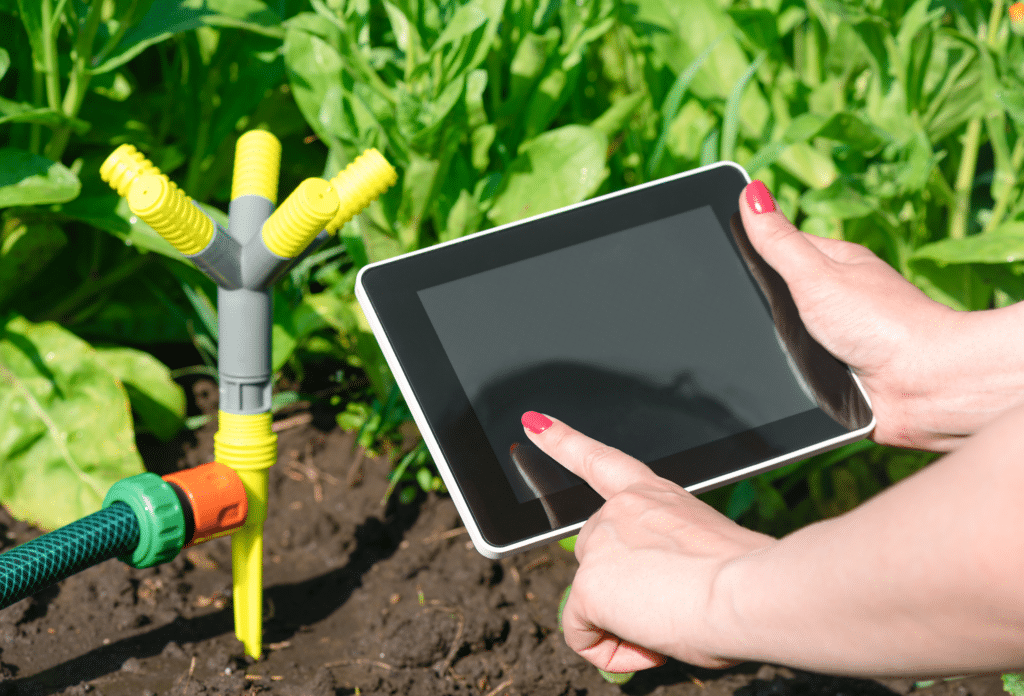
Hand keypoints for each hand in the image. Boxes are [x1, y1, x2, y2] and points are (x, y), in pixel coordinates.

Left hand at [522, 412, 773, 672]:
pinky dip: (612, 651)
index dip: (562, 440)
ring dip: (626, 625)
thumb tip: (661, 600)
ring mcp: (601, 541)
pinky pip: (583, 634)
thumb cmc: (749, 579)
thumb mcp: (707, 553)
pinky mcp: (589, 583)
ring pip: (594, 601)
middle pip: (598, 562)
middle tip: (674, 613)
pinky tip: (649, 647)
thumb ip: (671, 561)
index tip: (534, 422)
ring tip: (673, 624)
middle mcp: (621, 508)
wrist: (752, 590)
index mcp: (655, 494)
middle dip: (624, 595)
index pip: (598, 460)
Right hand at [739, 182, 999, 450]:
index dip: (749, 253)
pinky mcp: (836, 374)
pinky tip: (789, 379)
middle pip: (776, 297)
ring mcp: (837, 336)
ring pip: (782, 338)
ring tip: (776, 353)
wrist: (925, 386)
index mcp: (834, 264)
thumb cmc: (884, 323)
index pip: (777, 248)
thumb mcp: (818, 275)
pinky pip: (796, 372)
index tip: (720, 261)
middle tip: (749, 318)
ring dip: (773, 350)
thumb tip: (751, 191)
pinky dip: (790, 378)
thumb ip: (779, 240)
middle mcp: (836, 298)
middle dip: (759, 311)